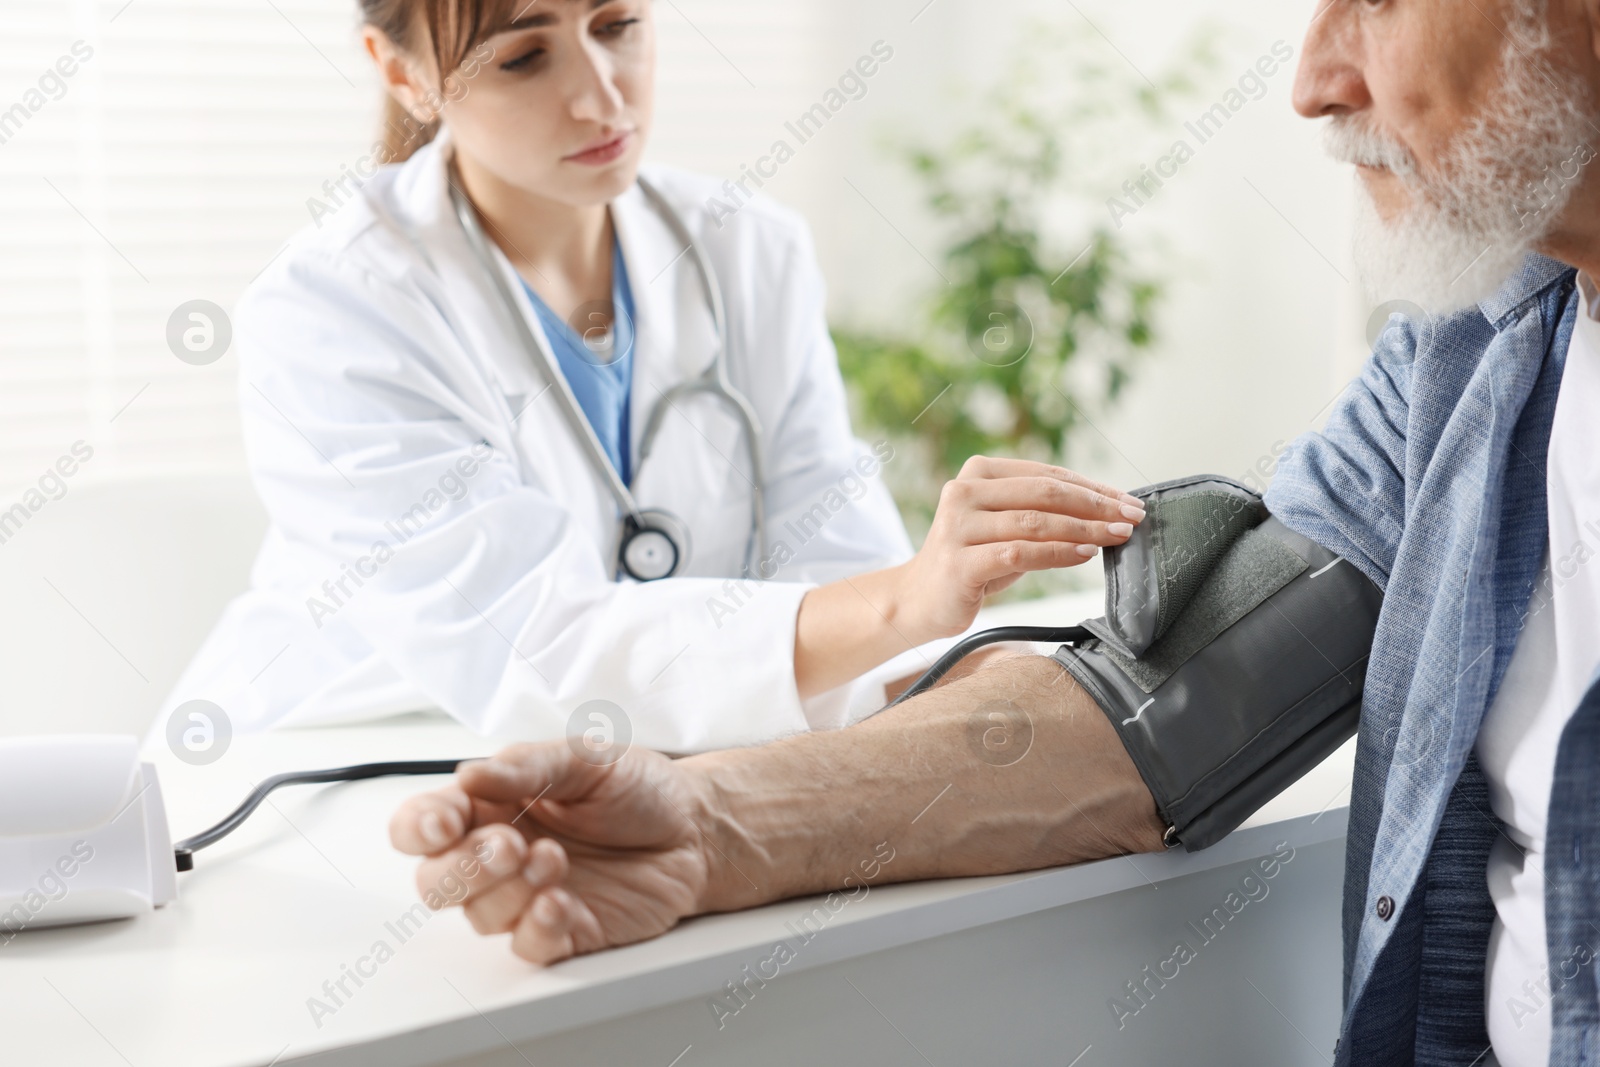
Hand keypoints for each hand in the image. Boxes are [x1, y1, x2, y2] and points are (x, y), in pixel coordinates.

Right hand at [389, 744, 718, 964]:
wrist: (696, 827)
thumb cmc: (637, 788)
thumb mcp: (586, 758)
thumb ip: (528, 767)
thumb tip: (471, 775)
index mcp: (492, 806)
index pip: (425, 825)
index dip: (420, 828)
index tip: (445, 824)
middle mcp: (500, 856)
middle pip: (437, 881)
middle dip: (463, 868)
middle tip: (510, 846)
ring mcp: (527, 897)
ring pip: (480, 916)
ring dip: (509, 891)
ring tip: (553, 861)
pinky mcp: (564, 931)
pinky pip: (528, 946)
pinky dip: (536, 928)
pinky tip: (559, 903)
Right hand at [893, 457, 1144, 641]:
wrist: (920, 599)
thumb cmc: (973, 560)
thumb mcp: (1007, 527)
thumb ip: (1044, 512)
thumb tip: (1109, 509)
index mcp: (979, 472)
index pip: (1047, 475)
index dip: (1093, 487)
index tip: (1129, 502)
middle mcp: (964, 492)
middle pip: (1045, 493)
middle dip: (1096, 505)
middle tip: (1132, 518)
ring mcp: (958, 526)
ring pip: (1035, 522)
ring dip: (1084, 529)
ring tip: (1116, 536)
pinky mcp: (959, 562)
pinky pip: (1019, 553)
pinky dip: (1057, 553)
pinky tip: (1085, 554)